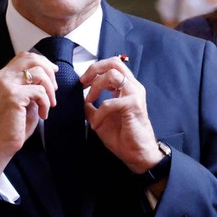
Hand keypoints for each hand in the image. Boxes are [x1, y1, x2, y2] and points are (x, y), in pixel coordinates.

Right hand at [0, 52, 57, 180]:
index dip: (43, 61)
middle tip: (54, 89)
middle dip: (50, 71)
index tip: (54, 72)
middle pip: (32, 59)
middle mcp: (3, 77)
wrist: (0, 144)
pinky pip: (39, 92)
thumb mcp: (24, 99)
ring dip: (50, 90)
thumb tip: (50, 74)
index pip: (25, 56)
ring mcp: (7, 85)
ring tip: (50, 104)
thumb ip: (31, 85)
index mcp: (3, 76)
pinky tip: (43, 114)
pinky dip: (46, 103)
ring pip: (39, 73)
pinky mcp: (13, 96)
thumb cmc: (13, 125)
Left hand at [81, 58, 163, 173]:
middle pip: (114, 63)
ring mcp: (135, 95)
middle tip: (83, 82)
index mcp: (127, 88)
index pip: (112, 66)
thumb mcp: (100, 118)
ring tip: (89, 101)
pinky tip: (96, 123)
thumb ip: (91, 106)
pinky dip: (99, 112)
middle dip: (94, 69)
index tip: (82, 82)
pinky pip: (109, 102)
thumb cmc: (123, 137)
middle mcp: (133, 87)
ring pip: (112, 75)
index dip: (94, 70)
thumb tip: (79, 100)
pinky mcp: (133, 106)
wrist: (137, 154)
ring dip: (96, 87)